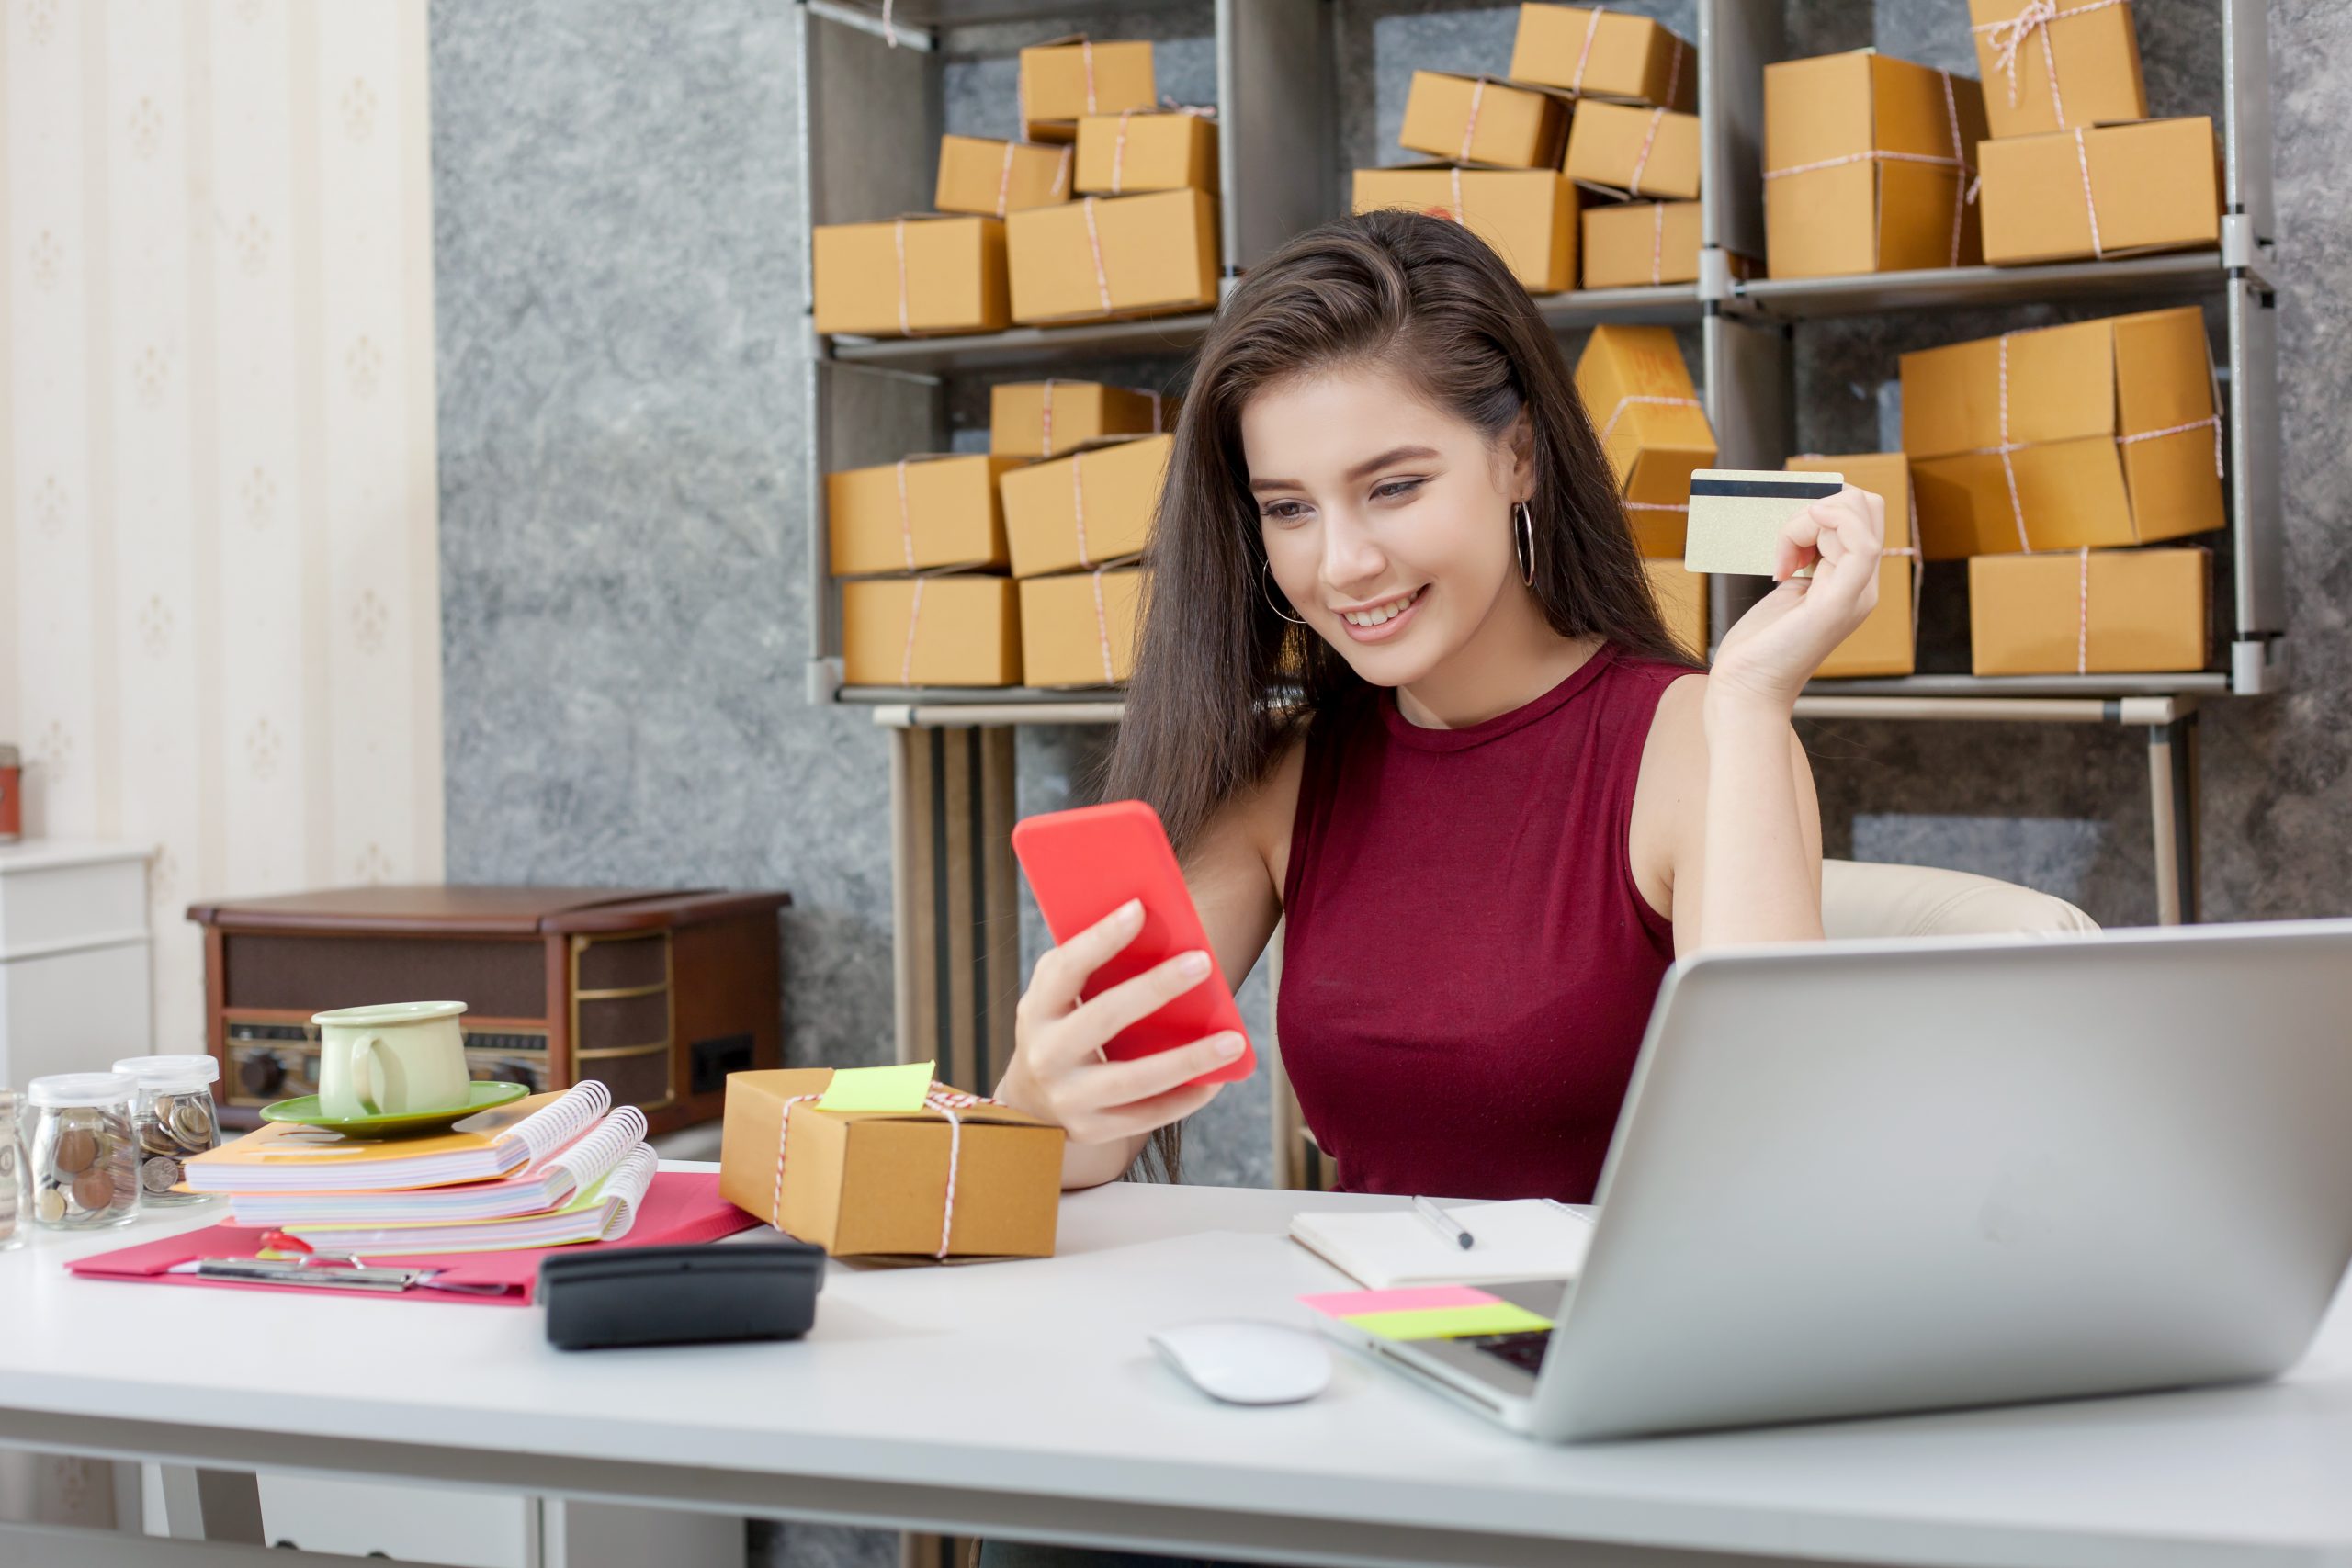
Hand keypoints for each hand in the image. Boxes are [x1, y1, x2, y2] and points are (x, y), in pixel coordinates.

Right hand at [996, 898, 1242, 1145]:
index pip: (1065, 969)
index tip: (1138, 909)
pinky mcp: (1092, 1130)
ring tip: (1233, 1040)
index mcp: (1037, 1010)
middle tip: (1202, 961)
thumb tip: (1153, 925)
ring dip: (1187, 1059)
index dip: (1100, 939)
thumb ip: (1088, 967)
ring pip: (1133, 1079)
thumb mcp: (1057, 999)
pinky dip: (1184, 1098)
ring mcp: (1068, 1098)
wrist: (1032, 1105)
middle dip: (1154, 989)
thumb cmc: (1061, 1028)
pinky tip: (1217, 1079)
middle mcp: (1045, 1055)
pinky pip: (1146, 1116)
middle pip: (1104, 1019)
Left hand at [1708, 484, 1885, 713]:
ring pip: (1858, 518)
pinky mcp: (1839, 604)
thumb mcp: (1790, 589)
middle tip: (1786, 548)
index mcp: (1853, 581)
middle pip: (1869, 508)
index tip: (1787, 541)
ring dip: (1808, 521)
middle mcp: (1864, 587)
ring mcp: (1856, 595)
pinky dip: (1831, 523)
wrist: (1747, 689)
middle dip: (1820, 507)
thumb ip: (1808, 559)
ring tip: (1783, 562)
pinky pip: (1861, 546)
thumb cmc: (1760, 644)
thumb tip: (1807, 520)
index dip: (1825, 508)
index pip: (1864, 516)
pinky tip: (1796, 545)